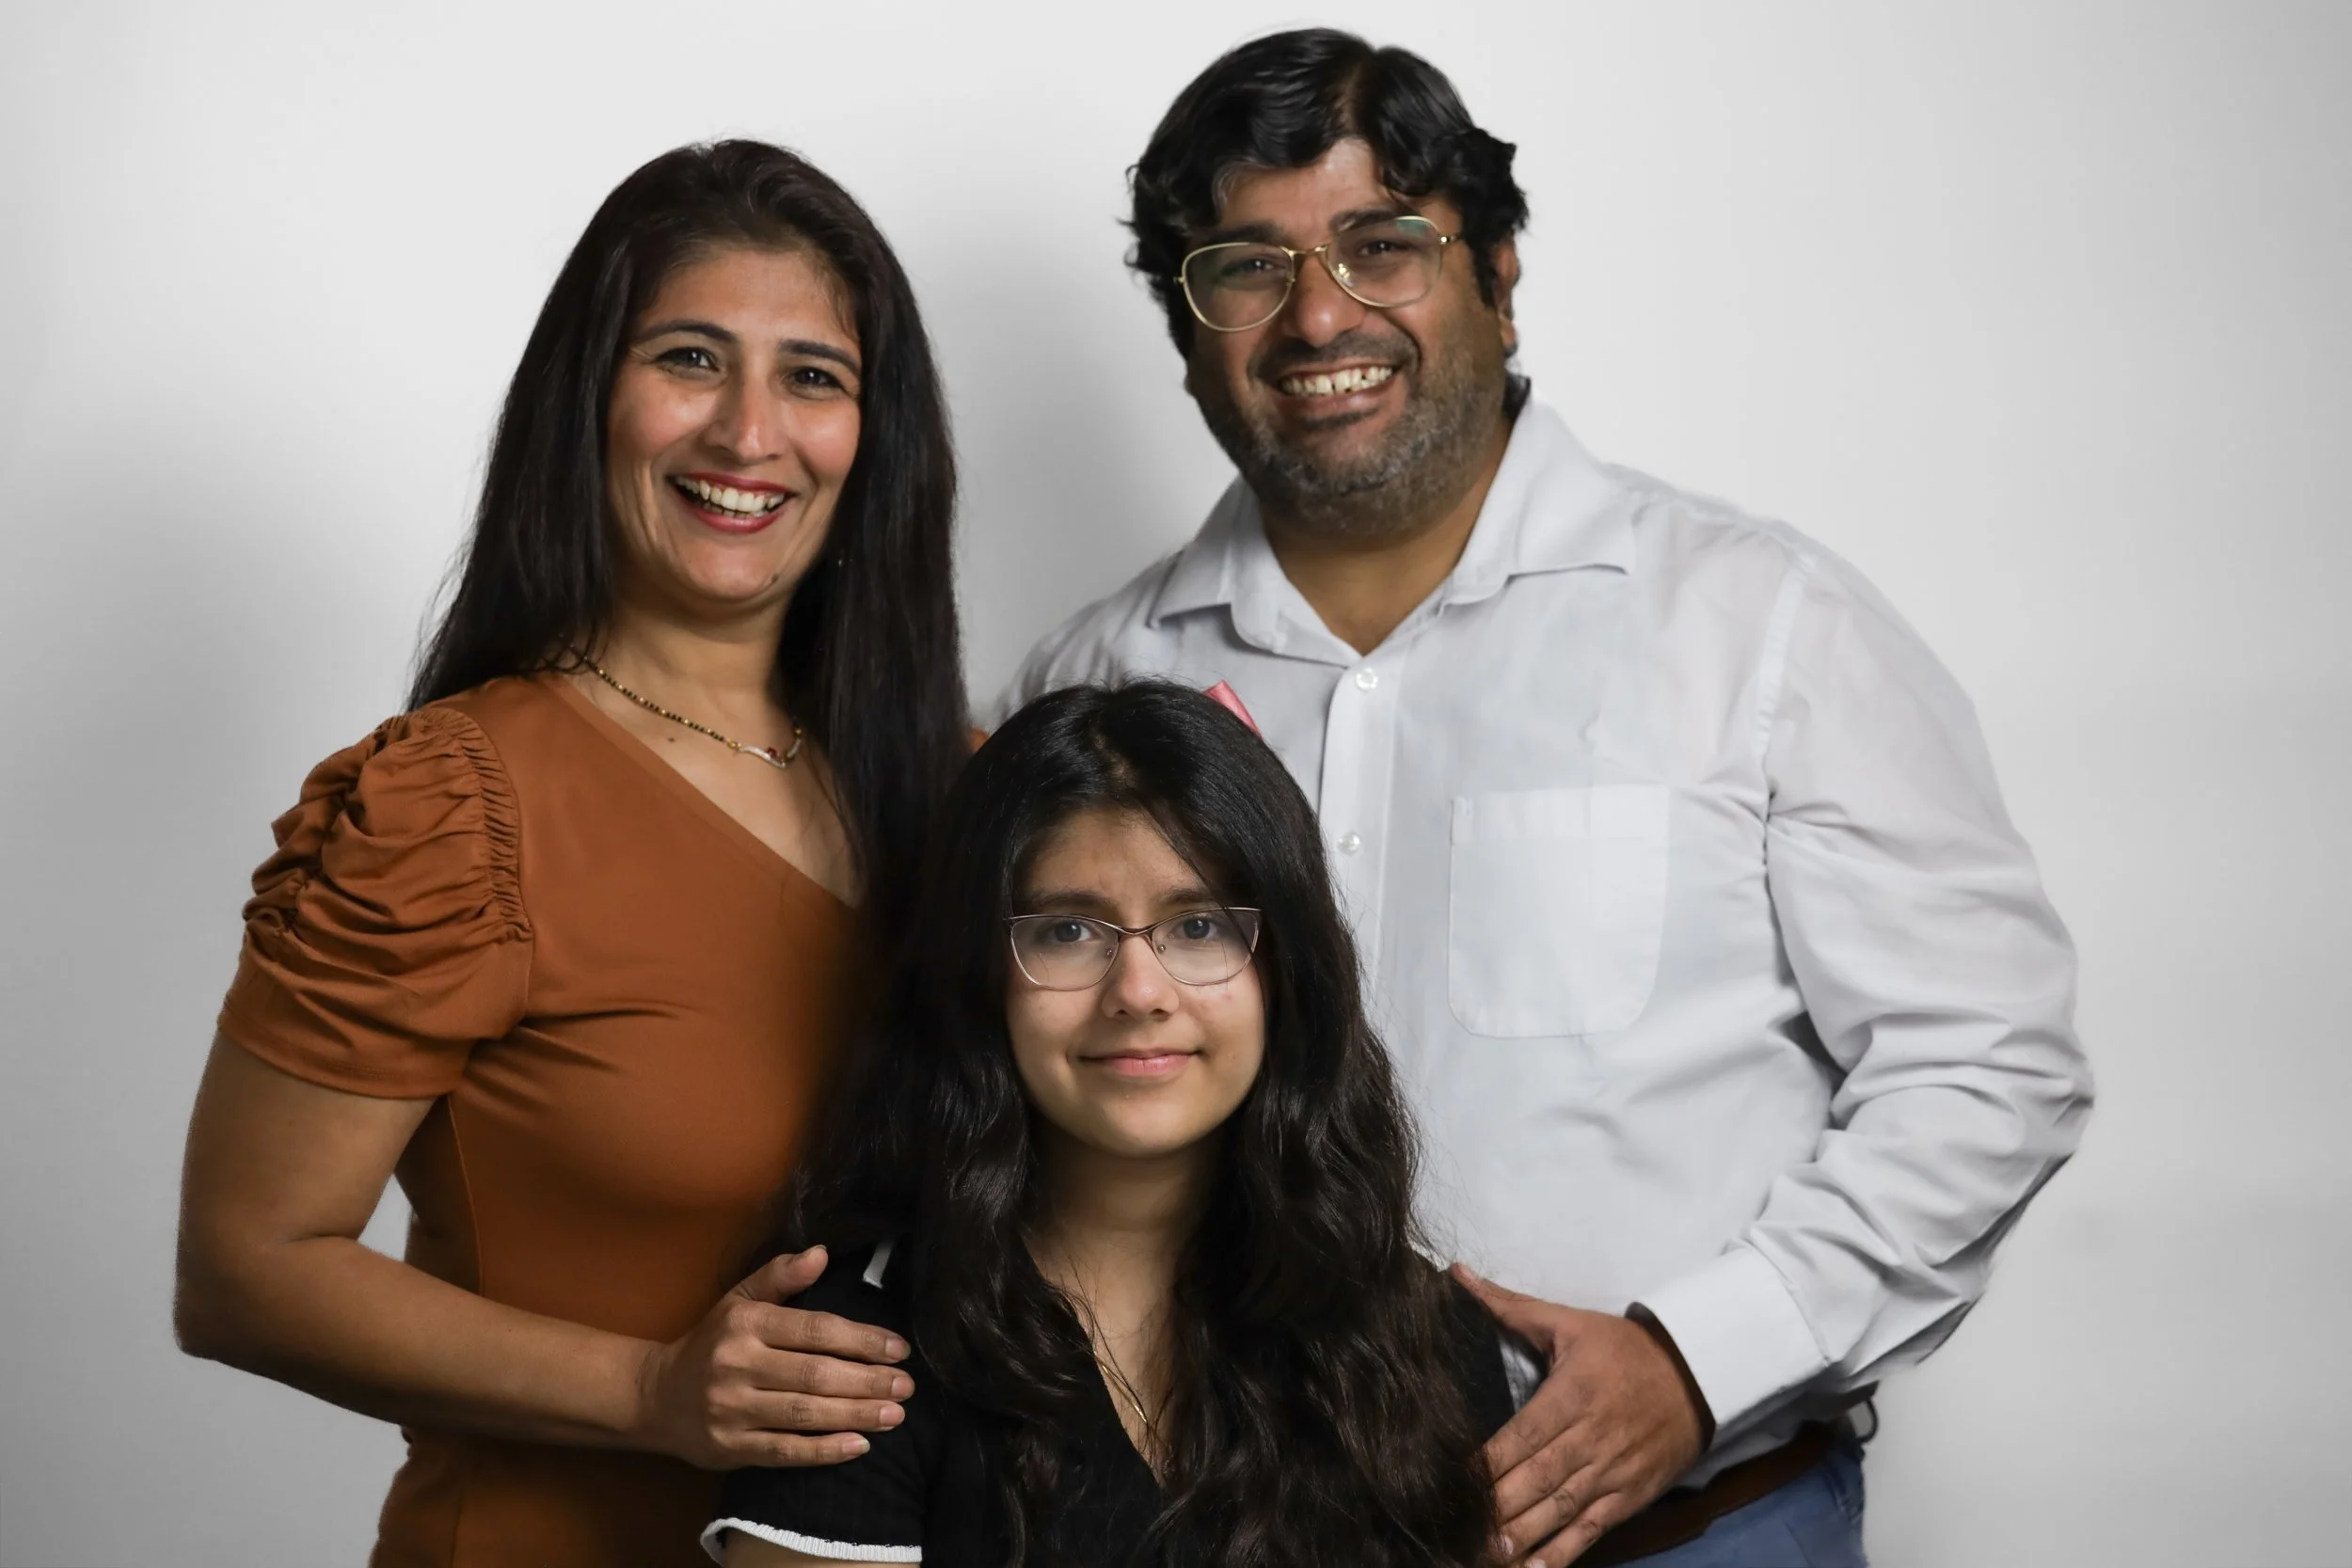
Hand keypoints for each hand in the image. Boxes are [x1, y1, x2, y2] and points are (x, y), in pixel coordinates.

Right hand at [634, 1246, 914, 1468]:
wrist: (654, 1397)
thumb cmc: (711, 1344)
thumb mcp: (739, 1301)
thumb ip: (780, 1276)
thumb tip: (822, 1253)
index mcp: (746, 1324)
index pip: (815, 1330)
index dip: (861, 1340)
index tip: (899, 1348)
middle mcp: (738, 1365)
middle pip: (815, 1375)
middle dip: (867, 1381)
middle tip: (907, 1385)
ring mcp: (732, 1410)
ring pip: (804, 1414)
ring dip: (856, 1415)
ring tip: (895, 1414)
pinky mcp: (730, 1448)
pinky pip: (785, 1452)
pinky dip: (824, 1451)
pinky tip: (858, 1446)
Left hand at [1454, 1265, 1704, 1566]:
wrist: (1699, 1373)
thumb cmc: (1623, 1348)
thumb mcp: (1568, 1321)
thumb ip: (1508, 1305)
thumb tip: (1458, 1275)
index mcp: (1572, 1394)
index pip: (1522, 1435)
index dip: (1488, 1462)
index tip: (1453, 1480)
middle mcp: (1590, 1438)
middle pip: (1537, 1478)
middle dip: (1499, 1506)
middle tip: (1460, 1527)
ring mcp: (1611, 1472)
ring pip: (1561, 1509)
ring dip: (1524, 1534)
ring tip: (1486, 1554)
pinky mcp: (1628, 1497)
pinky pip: (1591, 1530)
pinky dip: (1562, 1553)